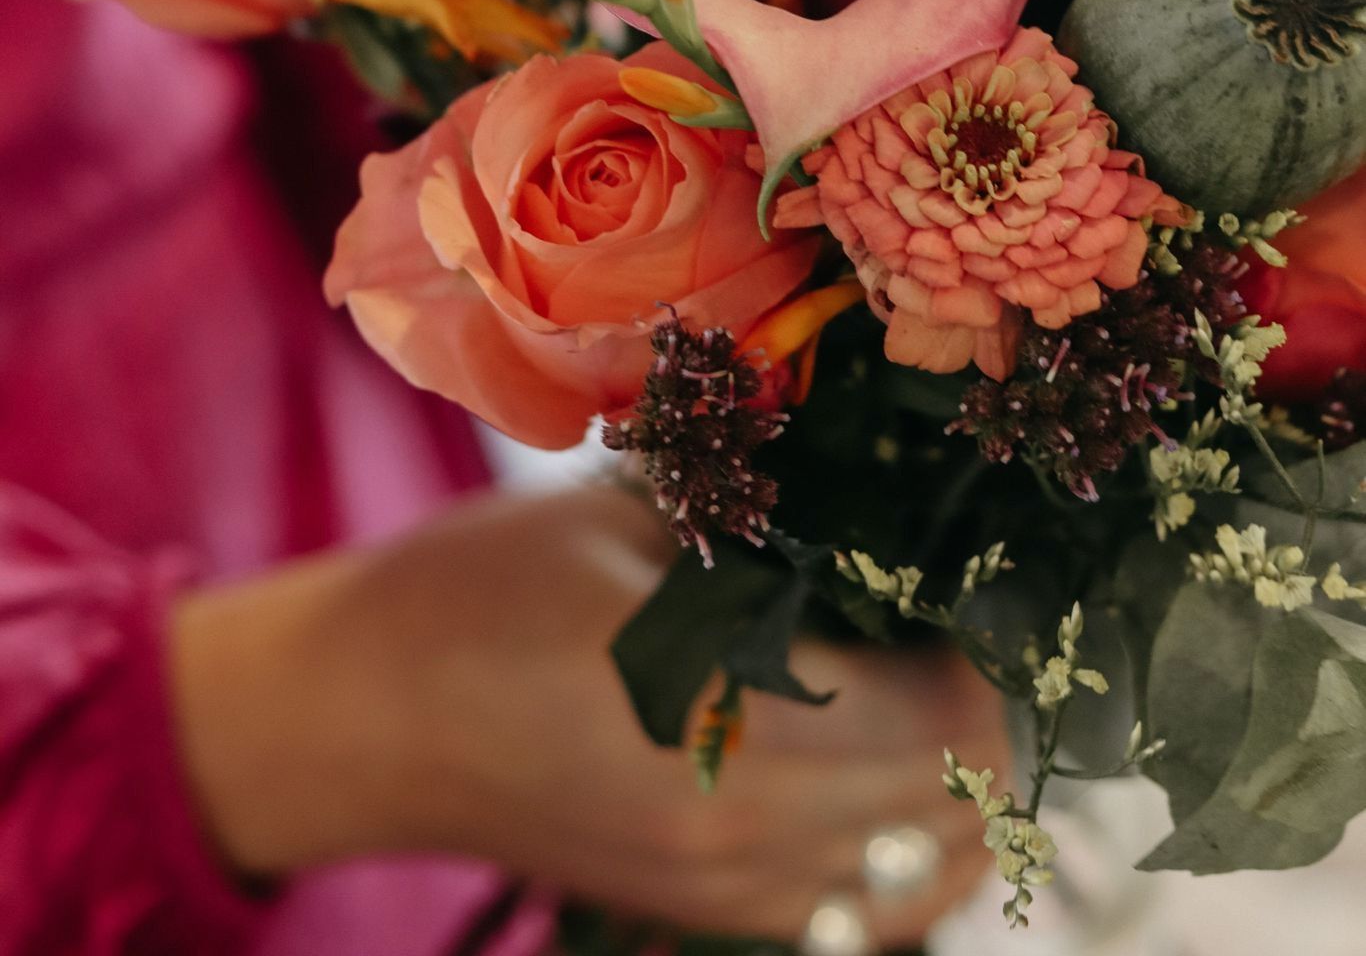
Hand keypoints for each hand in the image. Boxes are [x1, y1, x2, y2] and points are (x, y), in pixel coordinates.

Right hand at [170, 483, 1006, 945]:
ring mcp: (723, 895)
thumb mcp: (631, 522)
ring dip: (954, 786)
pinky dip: (899, 844)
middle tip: (961, 618)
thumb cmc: (481, 589)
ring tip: (928, 685)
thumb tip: (900, 517)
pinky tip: (877, 761)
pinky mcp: (702, 915)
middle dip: (985, 715)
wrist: (365, 716)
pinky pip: (858, 911)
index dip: (988, 649)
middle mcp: (742, 838)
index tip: (976, 575)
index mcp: (722, 720)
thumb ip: (769, 530)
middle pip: (956, 809)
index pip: (946, 722)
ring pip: (922, 878)